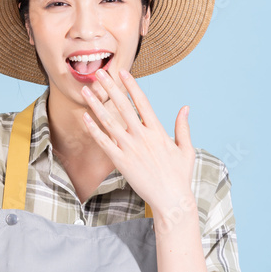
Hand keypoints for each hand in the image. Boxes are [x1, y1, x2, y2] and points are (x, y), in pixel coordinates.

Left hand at [79, 67, 194, 215]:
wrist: (170, 199)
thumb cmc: (180, 175)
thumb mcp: (186, 149)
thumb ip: (183, 127)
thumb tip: (185, 108)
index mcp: (158, 131)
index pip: (142, 102)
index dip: (131, 85)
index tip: (122, 72)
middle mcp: (142, 137)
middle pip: (122, 107)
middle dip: (110, 88)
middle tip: (99, 73)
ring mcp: (130, 149)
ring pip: (109, 122)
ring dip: (96, 105)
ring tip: (86, 91)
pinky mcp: (120, 162)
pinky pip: (103, 142)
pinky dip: (93, 129)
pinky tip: (85, 117)